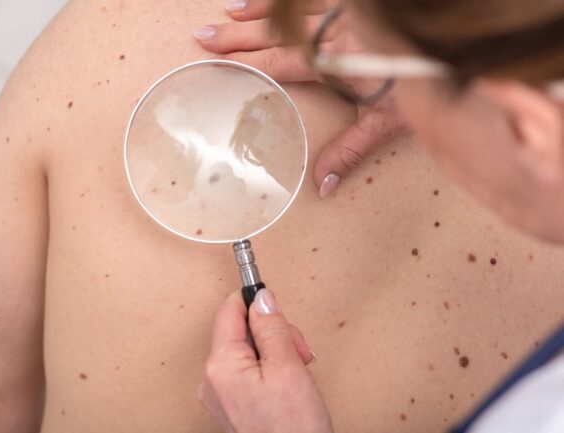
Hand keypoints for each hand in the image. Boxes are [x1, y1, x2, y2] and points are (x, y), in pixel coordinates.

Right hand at [194, 0, 408, 197]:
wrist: (456, 52)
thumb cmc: (427, 85)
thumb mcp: (386, 123)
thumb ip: (351, 150)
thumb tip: (322, 184)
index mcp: (337, 61)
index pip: (282, 61)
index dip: (249, 62)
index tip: (219, 61)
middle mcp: (337, 31)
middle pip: (279, 32)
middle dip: (240, 35)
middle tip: (206, 36)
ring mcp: (347, 12)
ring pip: (294, 7)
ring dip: (260, 10)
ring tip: (229, 12)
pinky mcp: (355, 4)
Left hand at [199, 289, 332, 432]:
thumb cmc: (293, 429)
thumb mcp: (288, 367)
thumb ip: (272, 327)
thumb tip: (261, 297)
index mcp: (220, 365)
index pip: (229, 311)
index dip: (254, 301)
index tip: (275, 302)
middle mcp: (212, 379)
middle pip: (240, 331)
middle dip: (272, 332)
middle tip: (298, 350)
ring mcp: (220, 395)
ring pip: (247, 351)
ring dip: (275, 351)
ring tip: (297, 370)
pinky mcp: (232, 406)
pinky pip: (247, 372)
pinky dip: (270, 369)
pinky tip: (288, 383)